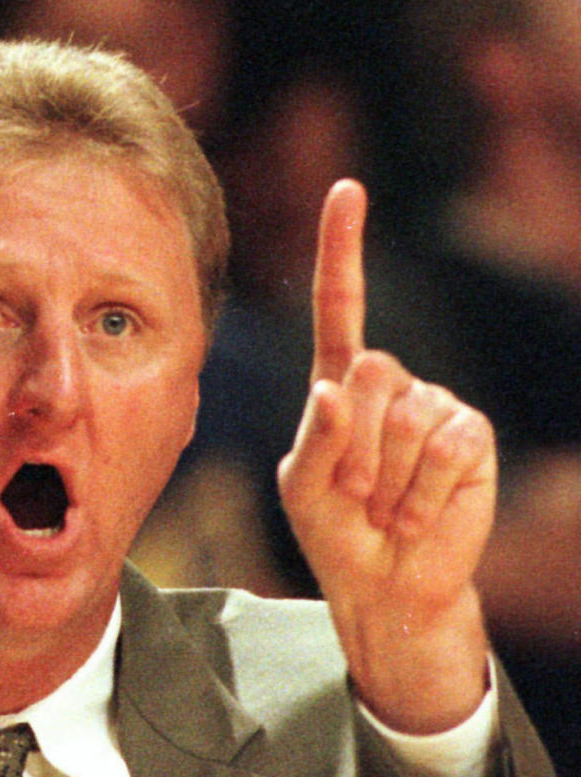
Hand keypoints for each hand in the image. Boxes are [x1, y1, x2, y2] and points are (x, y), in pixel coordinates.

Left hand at [277, 179, 495, 731]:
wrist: (386, 586)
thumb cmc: (337, 534)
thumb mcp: (304, 488)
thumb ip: (316, 437)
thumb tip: (335, 385)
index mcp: (342, 386)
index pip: (344, 308)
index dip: (345, 251)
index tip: (348, 190)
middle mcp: (394, 386)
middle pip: (369, 374)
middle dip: (354, 446)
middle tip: (356, 494)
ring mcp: (437, 407)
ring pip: (407, 418)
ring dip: (387, 480)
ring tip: (385, 510)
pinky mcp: (471, 439)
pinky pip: (445, 447)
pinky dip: (421, 493)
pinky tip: (416, 515)